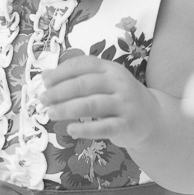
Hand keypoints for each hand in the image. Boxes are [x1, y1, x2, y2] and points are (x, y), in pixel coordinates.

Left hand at [41, 55, 163, 148]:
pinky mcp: (126, 125)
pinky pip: (103, 127)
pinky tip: (70, 130)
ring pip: (91, 105)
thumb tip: (45, 76)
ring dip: (67, 109)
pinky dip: (85, 129)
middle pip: (84, 85)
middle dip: (59, 92)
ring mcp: (124, 104)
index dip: (62, 71)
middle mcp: (118, 83)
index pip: (83, 64)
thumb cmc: (119, 98)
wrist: (151, 118)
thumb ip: (77, 78)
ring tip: (50, 113)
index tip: (45, 80)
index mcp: (110, 68)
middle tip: (42, 99)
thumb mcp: (103, 82)